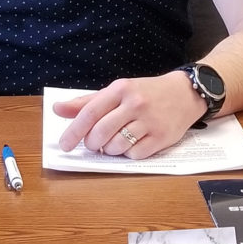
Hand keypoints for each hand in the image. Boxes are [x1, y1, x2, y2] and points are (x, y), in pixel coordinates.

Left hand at [53, 73, 204, 158]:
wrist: (184, 93)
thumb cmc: (145, 93)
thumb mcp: (117, 91)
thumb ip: (87, 102)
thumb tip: (58, 109)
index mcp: (120, 89)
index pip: (90, 112)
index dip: (74, 130)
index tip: (64, 144)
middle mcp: (135, 104)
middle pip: (101, 132)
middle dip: (92, 143)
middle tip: (92, 144)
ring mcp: (150, 121)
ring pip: (117, 146)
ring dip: (109, 150)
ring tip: (112, 143)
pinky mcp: (162, 137)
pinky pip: (135, 154)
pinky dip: (127, 154)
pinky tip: (131, 144)